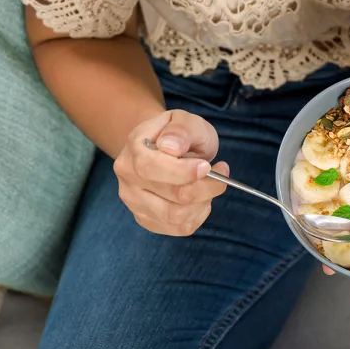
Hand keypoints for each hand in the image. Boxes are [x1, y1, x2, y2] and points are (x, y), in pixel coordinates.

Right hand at [114, 110, 228, 235]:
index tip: (207, 166)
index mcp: (133, 150)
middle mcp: (128, 179)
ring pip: (177, 216)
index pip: (152, 168)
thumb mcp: (185, 121)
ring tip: (209, 185)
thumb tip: (171, 146)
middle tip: (221, 173)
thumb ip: (181, 130)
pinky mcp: (148, 220)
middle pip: (173, 195)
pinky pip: (180, 227)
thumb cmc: (178, 135)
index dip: (184, 172)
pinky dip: (199, 215)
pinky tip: (200, 199)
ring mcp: (135, 203)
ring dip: (204, 202)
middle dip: (206, 186)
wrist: (165, 148)